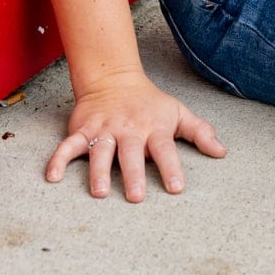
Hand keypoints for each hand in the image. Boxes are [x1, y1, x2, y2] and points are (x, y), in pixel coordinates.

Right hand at [45, 71, 226, 200]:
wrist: (114, 78)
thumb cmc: (150, 103)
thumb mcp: (178, 113)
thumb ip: (200, 132)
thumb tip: (222, 152)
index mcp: (154, 128)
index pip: (165, 149)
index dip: (171, 168)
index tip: (176, 188)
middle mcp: (129, 129)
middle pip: (131, 153)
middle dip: (133, 175)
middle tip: (135, 197)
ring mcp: (104, 129)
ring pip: (101, 150)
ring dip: (98, 171)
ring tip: (99, 192)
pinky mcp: (83, 129)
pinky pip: (69, 145)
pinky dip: (59, 159)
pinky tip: (53, 177)